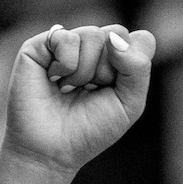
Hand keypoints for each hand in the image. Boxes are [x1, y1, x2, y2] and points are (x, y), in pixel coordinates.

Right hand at [1, 23, 156, 176]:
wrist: (51, 150)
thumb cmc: (91, 130)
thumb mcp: (129, 104)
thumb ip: (138, 68)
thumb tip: (115, 38)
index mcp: (117, 60)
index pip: (141, 39)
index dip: (133, 63)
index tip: (115, 88)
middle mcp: (93, 47)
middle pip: (118, 33)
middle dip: (108, 70)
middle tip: (90, 91)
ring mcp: (67, 44)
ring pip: (93, 34)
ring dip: (85, 71)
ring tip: (70, 89)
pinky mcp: (40, 45)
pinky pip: (66, 37)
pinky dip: (66, 65)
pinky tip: (55, 80)